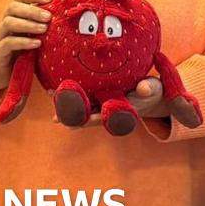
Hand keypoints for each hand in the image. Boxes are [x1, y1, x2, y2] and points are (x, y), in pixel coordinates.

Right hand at [0, 0, 50, 91]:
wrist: (5, 75)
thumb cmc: (26, 52)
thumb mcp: (38, 35)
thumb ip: (48, 23)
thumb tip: (70, 10)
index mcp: (16, 15)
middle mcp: (6, 23)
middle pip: (12, 7)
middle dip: (32, 10)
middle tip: (49, 17)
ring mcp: (0, 37)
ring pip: (8, 22)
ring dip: (28, 24)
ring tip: (44, 29)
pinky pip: (7, 43)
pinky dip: (22, 42)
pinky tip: (36, 43)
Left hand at [53, 78, 170, 126]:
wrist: (153, 95)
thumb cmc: (154, 92)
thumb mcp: (155, 90)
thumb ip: (149, 88)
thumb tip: (144, 87)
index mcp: (121, 112)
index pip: (102, 118)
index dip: (89, 120)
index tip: (75, 121)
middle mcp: (108, 110)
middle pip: (86, 115)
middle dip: (70, 114)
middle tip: (54, 114)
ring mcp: (103, 104)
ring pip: (81, 105)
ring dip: (66, 102)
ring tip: (49, 93)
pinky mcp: (100, 95)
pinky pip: (83, 95)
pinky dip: (71, 92)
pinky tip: (58, 84)